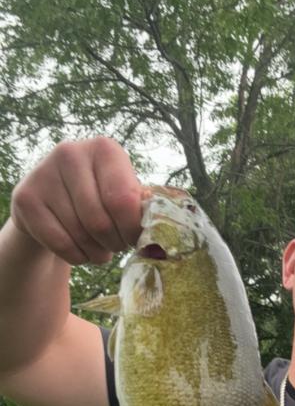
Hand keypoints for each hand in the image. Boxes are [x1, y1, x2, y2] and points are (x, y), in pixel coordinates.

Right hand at [11, 137, 142, 264]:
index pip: (123, 200)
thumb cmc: (98, 195)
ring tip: (101, 250)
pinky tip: (82, 252)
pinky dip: (77, 256)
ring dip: (96, 253)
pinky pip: (59, 243)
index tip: (135, 239)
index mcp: (104, 149)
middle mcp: (71, 154)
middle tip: (116, 246)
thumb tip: (158, 226)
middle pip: (100, 221)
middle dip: (114, 243)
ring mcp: (44, 174)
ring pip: (80, 234)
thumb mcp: (121, 190)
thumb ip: (140, 204)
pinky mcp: (25, 198)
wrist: (52, 197)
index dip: (132, 229)